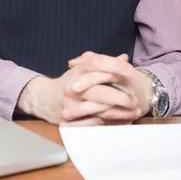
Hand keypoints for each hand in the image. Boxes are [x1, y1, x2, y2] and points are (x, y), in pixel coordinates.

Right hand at [17, 51, 139, 125]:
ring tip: (134, 111)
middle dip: (122, 96)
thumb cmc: (69, 82)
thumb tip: (124, 58)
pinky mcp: (71, 119)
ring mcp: (71, 104)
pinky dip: (112, 121)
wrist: (45, 98)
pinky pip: (95, 121)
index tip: (130, 71)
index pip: (98, 63)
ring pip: (100, 109)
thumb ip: (103, 63)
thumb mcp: (83, 69)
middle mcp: (73, 86)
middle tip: (135, 99)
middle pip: (101, 91)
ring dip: (121, 112)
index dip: (115, 66)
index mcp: (78, 70)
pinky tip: (123, 120)